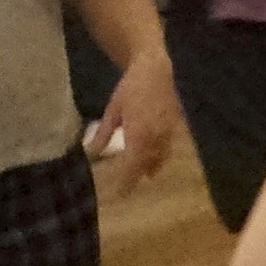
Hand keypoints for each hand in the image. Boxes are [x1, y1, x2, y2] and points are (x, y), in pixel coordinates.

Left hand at [85, 58, 183, 197]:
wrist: (155, 70)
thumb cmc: (130, 88)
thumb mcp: (113, 110)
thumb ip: (104, 134)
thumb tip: (90, 152)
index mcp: (139, 135)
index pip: (132, 166)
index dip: (127, 182)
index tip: (120, 195)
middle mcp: (156, 138)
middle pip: (147, 165)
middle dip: (137, 177)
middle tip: (127, 187)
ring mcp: (168, 133)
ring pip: (160, 159)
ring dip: (150, 168)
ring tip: (142, 176)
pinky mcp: (175, 128)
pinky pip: (167, 149)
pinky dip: (159, 157)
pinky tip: (153, 159)